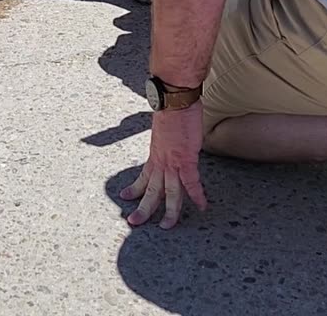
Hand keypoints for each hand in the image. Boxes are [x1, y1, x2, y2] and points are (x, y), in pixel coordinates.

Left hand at [120, 104, 207, 228]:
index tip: (125, 197)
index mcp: (155, 154)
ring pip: (169, 193)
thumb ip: (166, 141)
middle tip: (134, 222)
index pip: (143, 177)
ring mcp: (173, 162)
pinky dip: (197, 196)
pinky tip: (202, 206)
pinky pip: (191, 183)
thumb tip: (170, 141)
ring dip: (168, 212)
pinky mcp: (186, 159)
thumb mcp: (163, 130)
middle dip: (143, 208)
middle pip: (151, 190)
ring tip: (166, 226)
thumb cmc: (172, 109)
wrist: (175, 100)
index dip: (134, 189)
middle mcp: (161, 161)